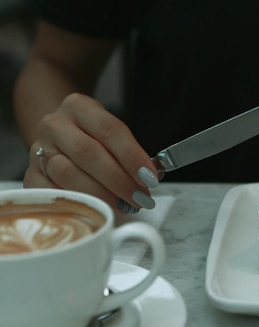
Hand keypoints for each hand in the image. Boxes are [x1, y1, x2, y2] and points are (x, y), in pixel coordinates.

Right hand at [23, 93, 159, 212]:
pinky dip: (78, 203)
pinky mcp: (30, 175)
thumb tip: (150, 178)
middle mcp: (54, 125)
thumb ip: (129, 152)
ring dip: (102, 194)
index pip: (110, 130)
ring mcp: (38, 150)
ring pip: (68, 174)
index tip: (150, 178)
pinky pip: (52, 193)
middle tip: (140, 197)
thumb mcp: (111, 133)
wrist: (56, 136)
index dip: (133, 156)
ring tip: (125, 205)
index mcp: (78, 107)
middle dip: (120, 180)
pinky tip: (97, 209)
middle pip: (89, 153)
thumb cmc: (93, 137)